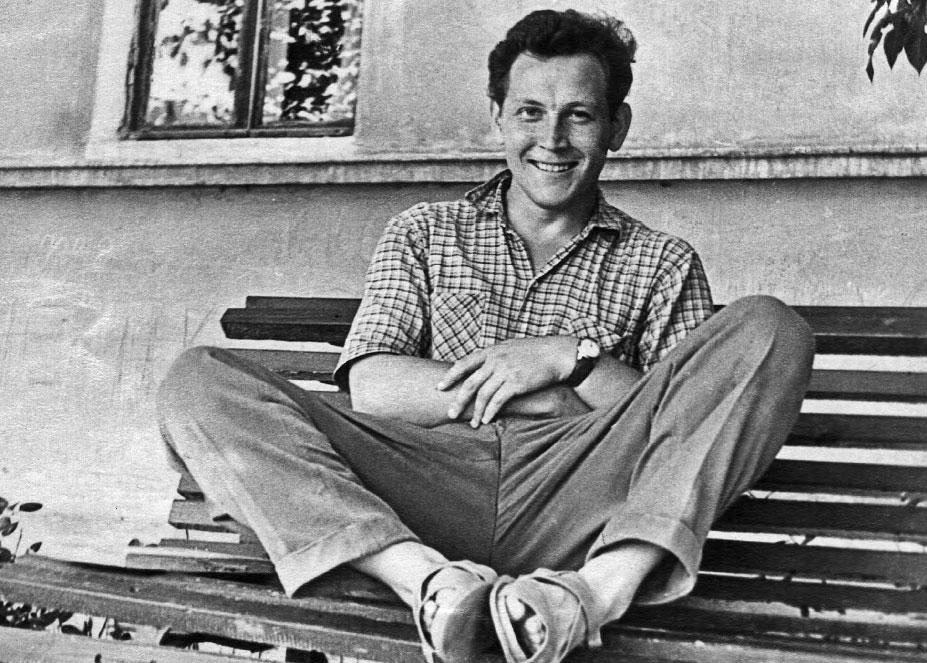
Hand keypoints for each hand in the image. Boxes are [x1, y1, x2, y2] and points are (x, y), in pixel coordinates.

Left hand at [437, 336, 576, 426]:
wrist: (557, 354)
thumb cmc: (536, 352)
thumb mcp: (511, 347)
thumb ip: (495, 356)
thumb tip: (483, 366)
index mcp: (492, 351)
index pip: (463, 363)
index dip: (450, 376)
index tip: (440, 387)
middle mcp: (495, 360)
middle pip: (470, 383)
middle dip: (458, 400)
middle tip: (450, 414)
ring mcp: (505, 371)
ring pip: (483, 395)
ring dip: (476, 411)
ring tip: (472, 424)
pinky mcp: (516, 383)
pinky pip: (498, 401)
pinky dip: (490, 412)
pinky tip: (486, 420)